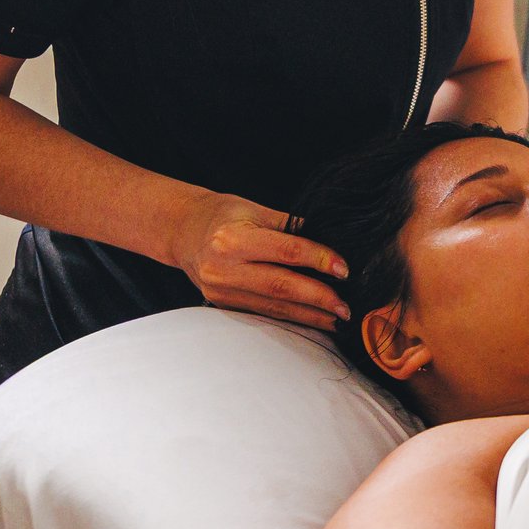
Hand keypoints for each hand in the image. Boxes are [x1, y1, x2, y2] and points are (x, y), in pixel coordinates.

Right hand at [168, 191, 350, 329]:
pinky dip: (291, 317)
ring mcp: (221, 291)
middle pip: (280, 286)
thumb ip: (291, 226)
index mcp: (232, 239)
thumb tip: (332, 241)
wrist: (182, 232)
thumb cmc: (223, 215)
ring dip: (309, 315)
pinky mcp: (224, 304)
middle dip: (318, 298)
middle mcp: (224, 268)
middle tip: (346, 306)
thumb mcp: (255, 209)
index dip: (318, 260)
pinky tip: (313, 319)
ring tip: (337, 318)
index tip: (344, 269)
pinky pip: (264, 312)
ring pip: (274, 307)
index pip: (284, 252)